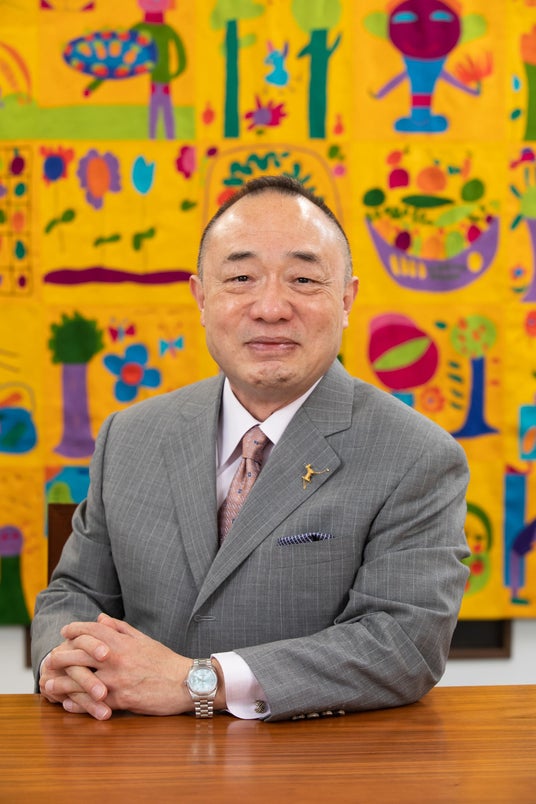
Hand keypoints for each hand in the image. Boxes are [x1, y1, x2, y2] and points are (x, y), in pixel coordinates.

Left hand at [43, 614, 225, 718]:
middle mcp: (116, 659)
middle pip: (80, 653)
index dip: (75, 628)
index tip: (64, 631)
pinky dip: (77, 703)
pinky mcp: (121, 700)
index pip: (93, 630)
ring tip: (49, 684)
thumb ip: (121, 629)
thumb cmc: (165, 661)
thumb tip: (101, 618)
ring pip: (82, 680)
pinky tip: (67, 703)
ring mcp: (117, 680)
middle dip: (61, 655)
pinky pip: (93, 702)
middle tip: (51, 658)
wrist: (186, 683)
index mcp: (123, 642)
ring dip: (62, 682)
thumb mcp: (144, 639)